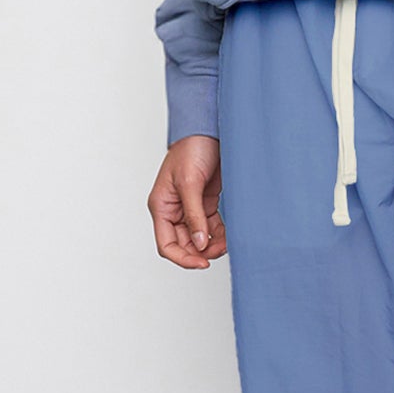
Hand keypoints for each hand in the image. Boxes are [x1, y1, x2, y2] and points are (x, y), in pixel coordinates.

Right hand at [149, 135, 225, 268]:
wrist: (210, 129)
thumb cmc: (191, 149)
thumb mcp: (190, 183)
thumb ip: (194, 215)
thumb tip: (200, 244)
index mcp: (162, 207)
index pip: (167, 244)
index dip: (183, 258)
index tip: (202, 263)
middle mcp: (174, 210)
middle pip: (185, 244)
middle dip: (202, 252)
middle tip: (221, 251)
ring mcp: (191, 207)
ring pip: (200, 238)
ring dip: (214, 244)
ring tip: (228, 243)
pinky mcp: (207, 202)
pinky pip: (213, 226)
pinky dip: (221, 233)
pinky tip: (231, 234)